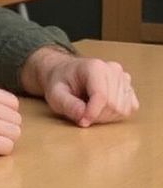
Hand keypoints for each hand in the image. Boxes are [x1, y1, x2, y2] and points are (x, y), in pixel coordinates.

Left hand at [20, 47, 138, 126]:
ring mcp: (123, 77)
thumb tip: (83, 118)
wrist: (67, 73)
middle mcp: (112, 69)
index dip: (92, 114)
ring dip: (106, 116)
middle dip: (98, 116)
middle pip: (113, 105)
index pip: (102, 97)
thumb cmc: (61, 82)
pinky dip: (116, 114)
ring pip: (122, 109)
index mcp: (94, 67)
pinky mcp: (128, 87)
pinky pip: (130, 108)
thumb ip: (68, 105)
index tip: (82, 121)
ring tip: (91, 107)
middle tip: (83, 112)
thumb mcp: (56, 94)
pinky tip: (102, 107)